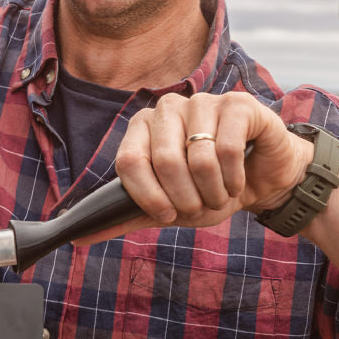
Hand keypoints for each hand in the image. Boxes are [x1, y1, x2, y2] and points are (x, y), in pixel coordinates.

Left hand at [87, 92, 312, 242]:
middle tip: (200, 205)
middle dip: (185, 198)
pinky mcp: (237, 103)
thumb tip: (79, 237)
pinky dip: (234, 178)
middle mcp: (168, 108)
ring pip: (198, 157)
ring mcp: (203, 101)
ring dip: (213, 191)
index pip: (129, 161)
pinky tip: (238, 181)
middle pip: (163, 160)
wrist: (259, 181)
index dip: (147, 196)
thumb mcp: (165, 208)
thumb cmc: (208, 190)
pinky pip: (228, 148)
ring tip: (220, 193)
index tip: (166, 213)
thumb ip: (125, 217)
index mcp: (142, 127)